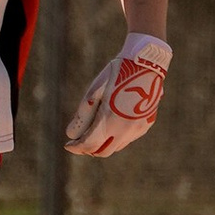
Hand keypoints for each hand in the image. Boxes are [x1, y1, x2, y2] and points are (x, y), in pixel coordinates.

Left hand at [65, 33, 170, 156]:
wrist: (146, 63)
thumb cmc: (116, 74)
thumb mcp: (94, 91)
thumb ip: (82, 116)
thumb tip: (71, 135)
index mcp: (110, 121)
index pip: (89, 145)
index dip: (76, 148)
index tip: (68, 145)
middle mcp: (125, 130)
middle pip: (103, 151)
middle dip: (89, 149)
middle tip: (80, 141)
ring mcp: (138, 129)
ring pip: (117, 146)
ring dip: (104, 143)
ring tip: (95, 131)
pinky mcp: (146, 124)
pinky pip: (128, 138)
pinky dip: (117, 136)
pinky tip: (113, 123)